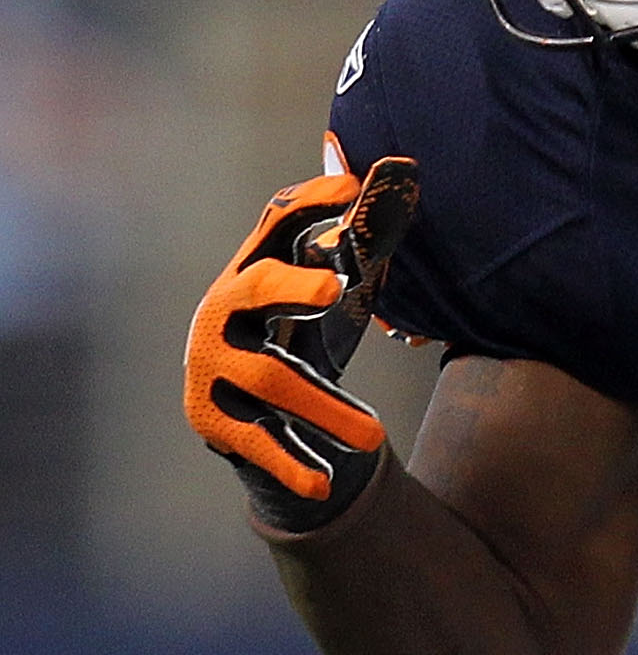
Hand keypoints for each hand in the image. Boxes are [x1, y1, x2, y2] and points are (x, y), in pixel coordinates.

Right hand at [184, 158, 419, 532]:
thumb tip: (405, 167)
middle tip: (340, 288)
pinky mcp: (214, 419)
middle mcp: (227, 309)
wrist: (267, 417)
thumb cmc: (307, 331)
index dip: (310, 204)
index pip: (275, 224)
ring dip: (325, 407)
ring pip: (270, 380)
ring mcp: (214, 366)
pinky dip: (293, 464)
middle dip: (295, 286)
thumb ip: (371, 231)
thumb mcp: (344, 285)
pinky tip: (327, 486)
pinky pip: (255, 443)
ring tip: (375, 437)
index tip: (352, 187)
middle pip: (256, 288)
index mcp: (258, 266)